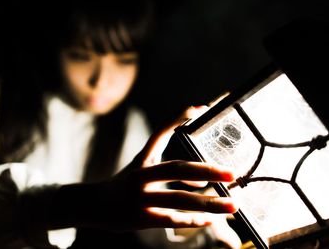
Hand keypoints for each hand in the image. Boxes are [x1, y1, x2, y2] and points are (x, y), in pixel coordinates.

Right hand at [85, 110, 236, 230]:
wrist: (96, 205)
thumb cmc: (124, 184)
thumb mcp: (140, 166)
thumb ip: (169, 167)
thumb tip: (202, 178)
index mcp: (142, 158)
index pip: (160, 132)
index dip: (178, 118)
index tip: (200, 108)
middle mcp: (140, 175)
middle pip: (177, 168)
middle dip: (207, 170)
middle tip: (232, 172)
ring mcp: (140, 197)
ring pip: (179, 199)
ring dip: (209, 202)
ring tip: (233, 204)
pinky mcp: (141, 218)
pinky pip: (173, 219)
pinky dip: (193, 220)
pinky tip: (211, 220)